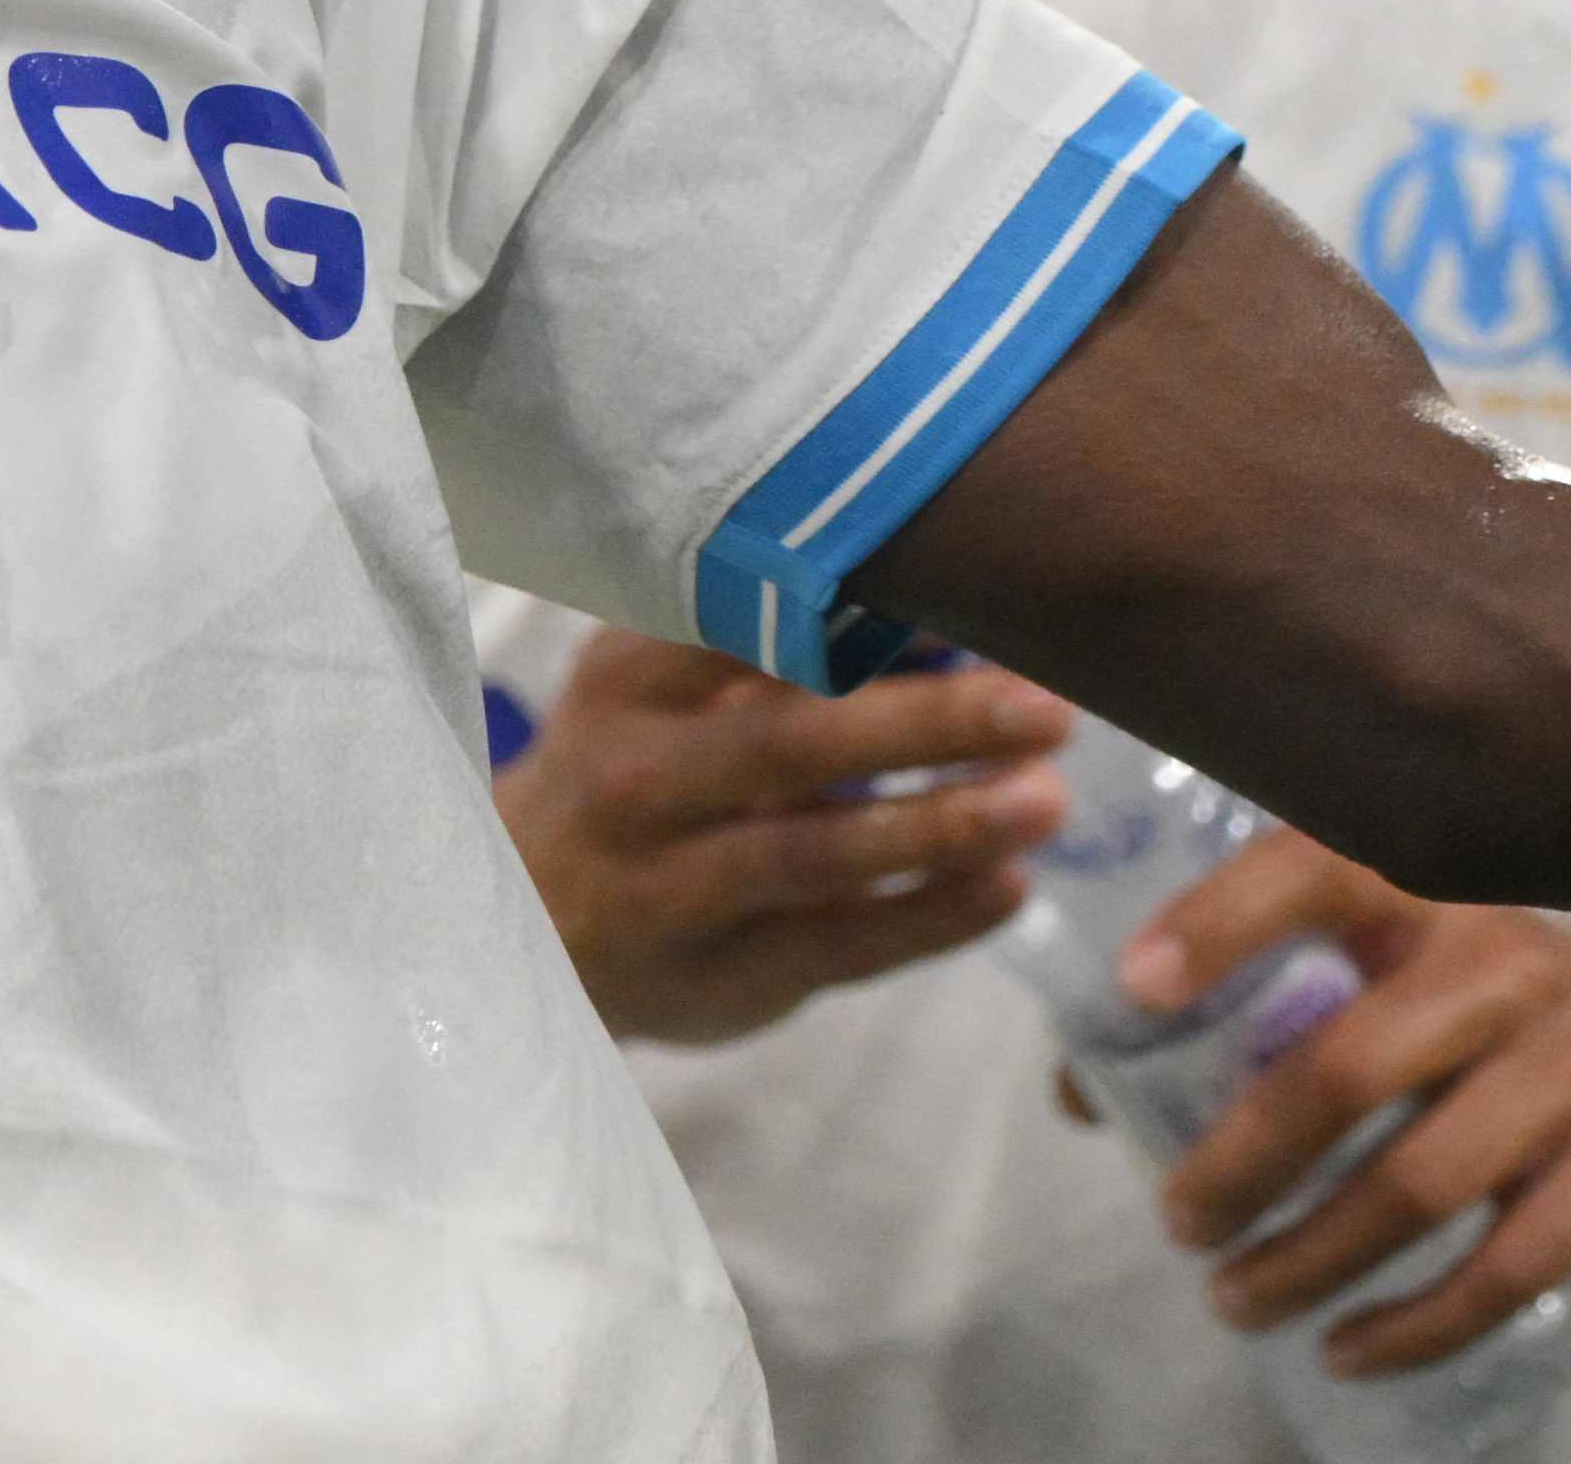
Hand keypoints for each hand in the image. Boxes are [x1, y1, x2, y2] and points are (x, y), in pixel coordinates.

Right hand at [496, 628, 1072, 1045]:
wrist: (524, 928)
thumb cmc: (626, 773)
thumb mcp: (654, 691)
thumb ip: (767, 652)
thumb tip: (941, 609)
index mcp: (627, 681)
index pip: (741, 631)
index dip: (860, 613)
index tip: (972, 593)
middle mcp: (637, 778)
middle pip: (791, 743)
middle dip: (928, 723)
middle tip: (1047, 706)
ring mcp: (671, 887)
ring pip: (817, 854)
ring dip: (941, 826)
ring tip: (1046, 800)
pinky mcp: (721, 977)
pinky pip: (840, 948)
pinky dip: (929, 919)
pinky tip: (1008, 888)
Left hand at [1121, 834, 1570, 1369]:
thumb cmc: (1471, 1008)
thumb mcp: (1379, 970)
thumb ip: (1244, 1006)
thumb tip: (1083, 1093)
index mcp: (1421, 895)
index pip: (1319, 871)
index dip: (1224, 921)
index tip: (1136, 989)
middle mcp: (1500, 964)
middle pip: (1349, 1067)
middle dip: (1244, 1160)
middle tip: (1177, 1221)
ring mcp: (1569, 1067)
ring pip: (1417, 1182)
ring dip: (1309, 1259)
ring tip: (1232, 1300)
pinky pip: (1502, 1267)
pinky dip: (1413, 1325)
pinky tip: (1346, 1349)